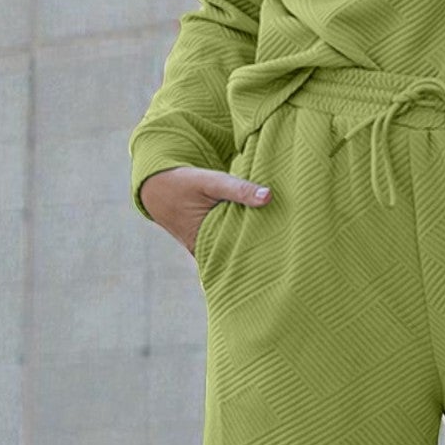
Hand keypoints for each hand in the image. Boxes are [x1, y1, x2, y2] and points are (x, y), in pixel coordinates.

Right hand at [141, 165, 270, 256]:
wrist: (158, 186)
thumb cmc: (184, 183)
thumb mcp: (211, 182)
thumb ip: (239, 189)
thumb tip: (269, 196)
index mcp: (203, 242)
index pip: (237, 258)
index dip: (258, 260)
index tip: (281, 263)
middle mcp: (204, 251)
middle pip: (236, 259)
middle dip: (257, 260)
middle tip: (286, 262)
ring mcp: (205, 249)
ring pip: (232, 254)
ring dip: (250, 251)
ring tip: (279, 255)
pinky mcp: (207, 242)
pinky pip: (228, 247)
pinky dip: (241, 244)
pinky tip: (262, 244)